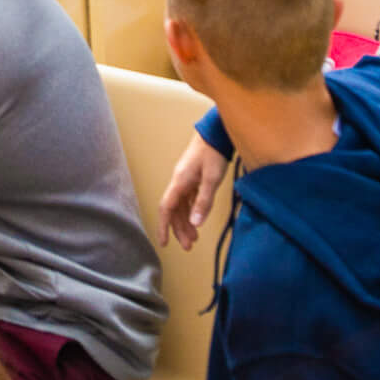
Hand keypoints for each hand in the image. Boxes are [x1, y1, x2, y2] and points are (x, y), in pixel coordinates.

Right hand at [157, 132, 229, 250]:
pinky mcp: (193, 178)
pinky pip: (188, 200)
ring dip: (186, 222)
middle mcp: (179, 182)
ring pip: (182, 206)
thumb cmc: (213, 152)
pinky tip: (198, 220)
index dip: (164, 227)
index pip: (166, 208)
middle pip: (174, 211)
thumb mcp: (212, 179)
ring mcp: (185, 180)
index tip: (164, 243)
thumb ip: (203, 201)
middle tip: (189, 246)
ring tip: (195, 239)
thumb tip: (196, 223)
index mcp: (180, 182)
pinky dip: (192, 212)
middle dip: (179, 230)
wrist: (215, 133)